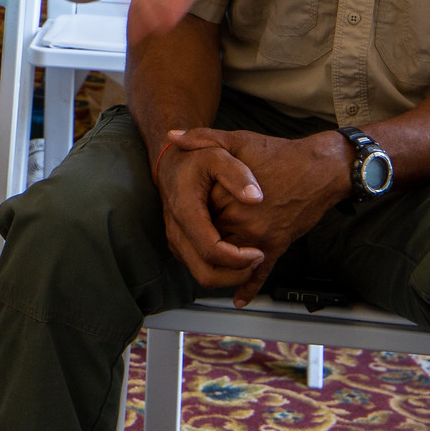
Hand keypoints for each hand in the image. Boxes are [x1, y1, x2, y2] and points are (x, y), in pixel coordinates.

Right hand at [156, 131, 267, 290]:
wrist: (170, 161)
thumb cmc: (195, 158)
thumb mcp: (217, 155)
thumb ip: (237, 174)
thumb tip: (256, 198)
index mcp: (186, 212)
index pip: (211, 251)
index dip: (238, 259)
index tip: (260, 252)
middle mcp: (177, 232)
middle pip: (206, 274)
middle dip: (236, 274)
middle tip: (259, 259)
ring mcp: (178, 241)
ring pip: (203, 275)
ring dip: (230, 275)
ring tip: (253, 259)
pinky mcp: (181, 245)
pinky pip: (201, 268)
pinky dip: (222, 271)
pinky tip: (241, 258)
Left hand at [167, 128, 351, 303]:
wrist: (319, 169)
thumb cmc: (278, 154)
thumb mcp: (238, 140)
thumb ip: (203, 138)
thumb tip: (172, 137)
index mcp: (228, 197)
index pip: (197, 214)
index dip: (189, 211)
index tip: (186, 208)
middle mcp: (242, 223)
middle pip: (210, 240)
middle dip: (201, 238)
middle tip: (190, 236)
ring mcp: (260, 238)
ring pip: (230, 261)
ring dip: (218, 263)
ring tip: (205, 260)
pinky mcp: (276, 247)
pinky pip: (260, 273)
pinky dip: (248, 288)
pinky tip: (238, 299)